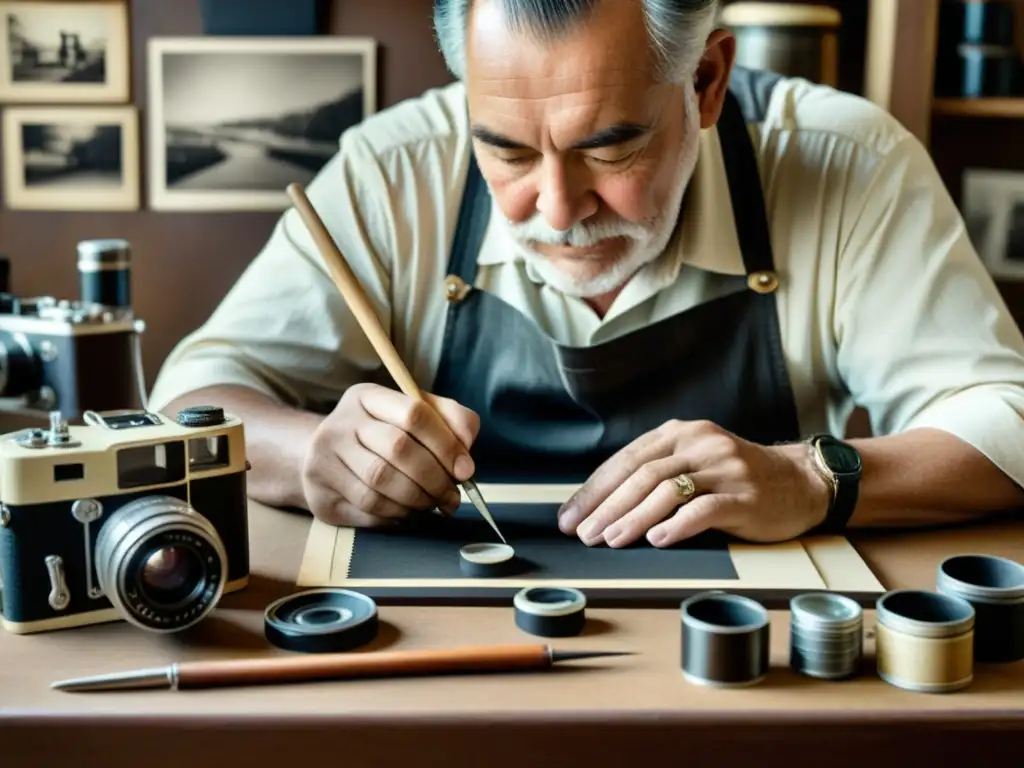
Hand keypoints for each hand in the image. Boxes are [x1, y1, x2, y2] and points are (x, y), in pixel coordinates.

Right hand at [301, 383, 479, 526]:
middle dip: (435, 478)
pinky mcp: (320, 494)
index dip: (446, 444)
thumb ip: (450, 421)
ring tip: (433, 505)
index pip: (413, 412)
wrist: (324, 458)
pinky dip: (397, 515)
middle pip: (398, 449)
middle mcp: (340, 424)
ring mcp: (324, 459)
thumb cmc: (381, 435)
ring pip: (381, 484)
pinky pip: (368, 510)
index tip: (466, 470)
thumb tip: (466, 455)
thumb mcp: (414, 415)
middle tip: (452, 496)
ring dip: (418, 500)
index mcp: (366, 397)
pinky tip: (409, 512)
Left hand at [557, 420, 830, 546]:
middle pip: (642, 475)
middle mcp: (700, 444)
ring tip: (611, 539)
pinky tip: (657, 539)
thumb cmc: (737, 476)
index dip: (595, 489)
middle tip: (583, 533)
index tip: (570, 516)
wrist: (800, 481)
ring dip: (633, 518)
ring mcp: (724, 469)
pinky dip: (677, 525)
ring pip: (668, 490)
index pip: (627, 459)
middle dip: (606, 506)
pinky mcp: (745, 496)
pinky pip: (705, 509)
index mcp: (681, 432)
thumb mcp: (695, 460)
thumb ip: (656, 471)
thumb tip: (602, 503)